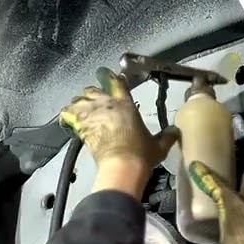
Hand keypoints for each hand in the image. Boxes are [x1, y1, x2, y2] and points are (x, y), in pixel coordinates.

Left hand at [60, 68, 179, 168]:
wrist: (122, 166)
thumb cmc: (140, 154)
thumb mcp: (159, 145)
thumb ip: (167, 136)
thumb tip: (175, 132)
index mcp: (125, 104)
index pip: (116, 82)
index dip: (112, 78)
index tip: (110, 78)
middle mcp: (106, 104)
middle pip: (93, 90)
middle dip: (92, 94)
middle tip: (94, 102)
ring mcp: (92, 114)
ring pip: (78, 100)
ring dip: (79, 104)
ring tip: (80, 111)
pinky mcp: (81, 128)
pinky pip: (68, 115)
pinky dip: (67, 117)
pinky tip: (68, 120)